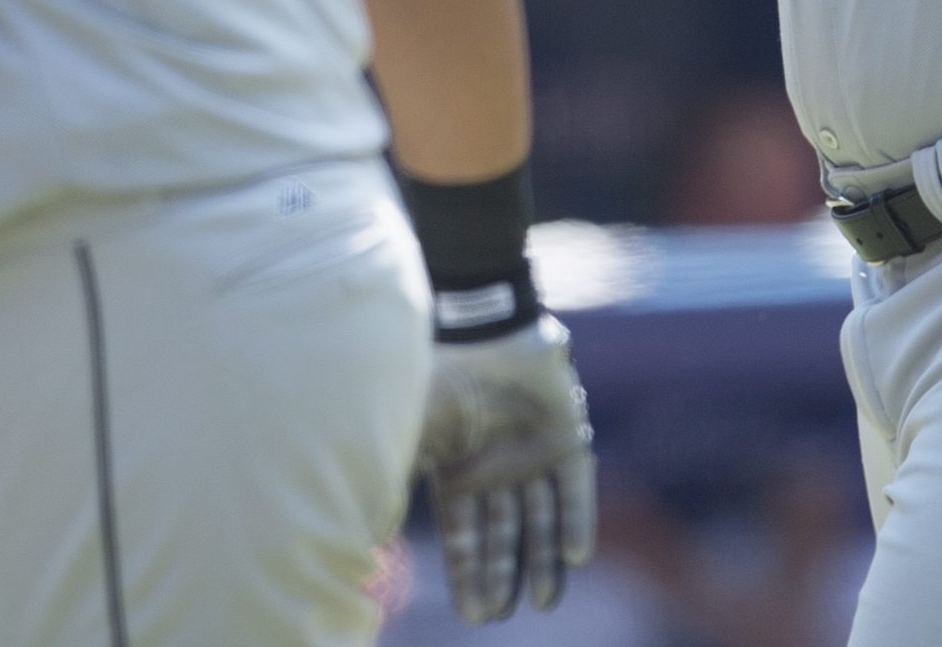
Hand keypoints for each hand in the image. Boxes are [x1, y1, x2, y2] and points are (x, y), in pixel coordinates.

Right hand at [417, 314, 596, 621]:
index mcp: (459, 468)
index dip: (468, 572)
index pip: (464, 531)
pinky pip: (577, 487)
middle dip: (501, 573)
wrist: (483, 328)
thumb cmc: (439, 380)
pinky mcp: (568, 436)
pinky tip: (576, 557)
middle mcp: (497, 466)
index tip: (476, 614)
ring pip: (540, 517)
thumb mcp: (412, 438)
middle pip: (503, 532)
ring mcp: (534, 452)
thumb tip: (363, 534)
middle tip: (503, 613)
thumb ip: (395, 483)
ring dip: (542, 558)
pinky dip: (576, 519)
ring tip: (545, 600)